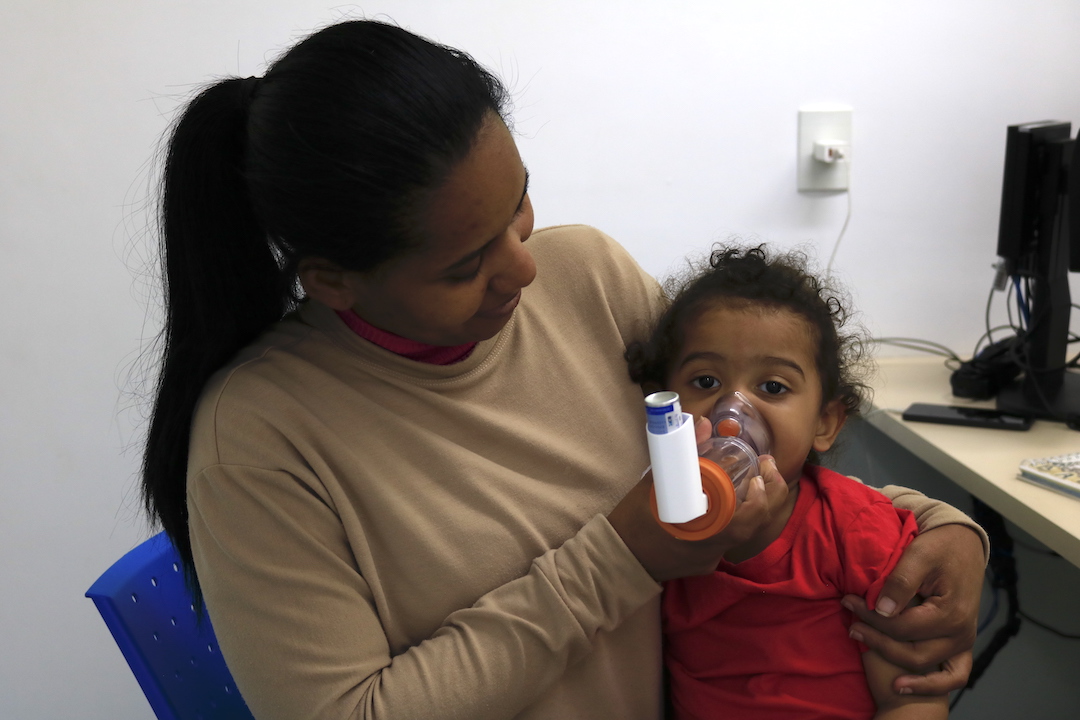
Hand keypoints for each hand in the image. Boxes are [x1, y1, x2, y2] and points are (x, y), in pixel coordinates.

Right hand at [608, 418, 788, 581]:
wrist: (617, 557)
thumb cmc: (634, 520)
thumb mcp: (655, 483)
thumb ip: (684, 454)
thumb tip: (703, 424)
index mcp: (707, 530)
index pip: (751, 518)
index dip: (762, 495)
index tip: (758, 473)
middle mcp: (714, 548)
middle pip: (756, 525)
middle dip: (767, 496)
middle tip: (764, 471)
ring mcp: (710, 559)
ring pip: (742, 533)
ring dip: (749, 508)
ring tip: (746, 483)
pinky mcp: (703, 564)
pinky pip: (724, 541)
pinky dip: (729, 521)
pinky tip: (719, 505)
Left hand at [842, 524, 982, 693]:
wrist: (963, 546)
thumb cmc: (939, 548)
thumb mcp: (918, 555)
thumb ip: (900, 582)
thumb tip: (882, 611)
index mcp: (951, 612)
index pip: (902, 627)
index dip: (871, 617)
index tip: (848, 602)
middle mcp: (961, 633)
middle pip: (910, 651)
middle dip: (875, 639)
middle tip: (850, 625)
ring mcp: (963, 642)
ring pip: (923, 664)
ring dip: (890, 657)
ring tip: (862, 641)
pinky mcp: (962, 645)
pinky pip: (952, 677)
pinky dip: (928, 684)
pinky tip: (900, 685)